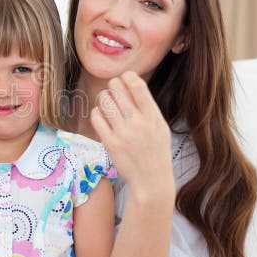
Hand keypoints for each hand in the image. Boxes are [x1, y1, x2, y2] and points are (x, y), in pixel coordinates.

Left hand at [90, 71, 174, 204]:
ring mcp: (123, 133)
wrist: (151, 180)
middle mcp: (138, 123)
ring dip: (104, 98)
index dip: (127, 76)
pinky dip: (97, 113)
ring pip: (104, 101)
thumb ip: (147, 107)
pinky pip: (96, 117)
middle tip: (114, 91)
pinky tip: (103, 117)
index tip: (125, 78)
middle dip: (113, 86)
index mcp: (153, 116)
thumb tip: (131, 83)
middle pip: (117, 89)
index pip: (137, 85)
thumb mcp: (160, 126)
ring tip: (108, 104)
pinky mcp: (110, 143)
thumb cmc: (156, 151)